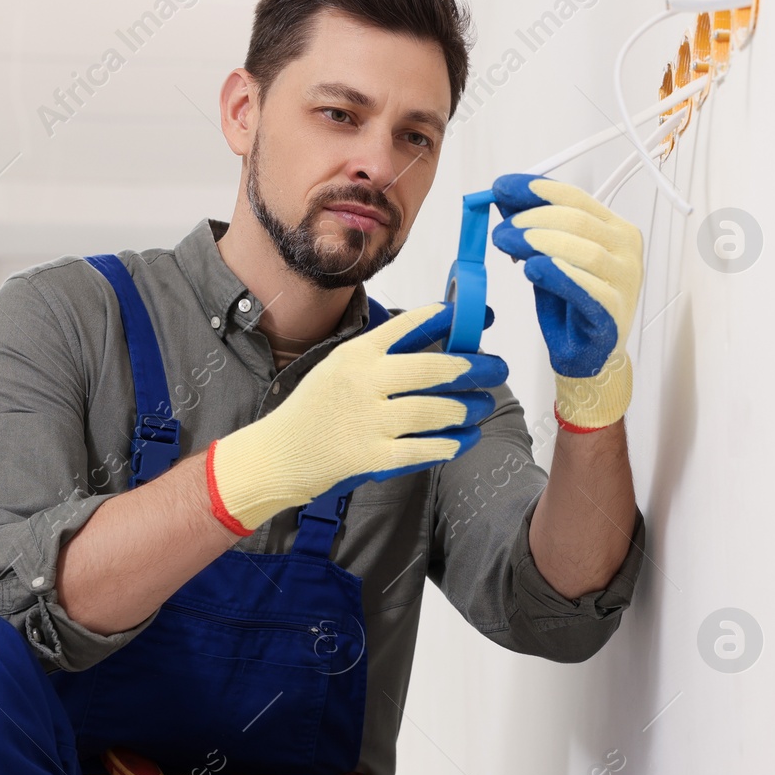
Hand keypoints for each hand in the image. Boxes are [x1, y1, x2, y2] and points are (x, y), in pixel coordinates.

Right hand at [206, 300, 505, 534]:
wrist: (278, 453)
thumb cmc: (316, 409)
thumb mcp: (340, 367)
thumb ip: (382, 354)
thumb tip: (437, 337)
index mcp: (356, 354)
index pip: (407, 326)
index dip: (446, 318)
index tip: (474, 316)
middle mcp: (362, 382)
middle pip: (430, 369)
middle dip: (472, 368)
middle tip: (497, 368)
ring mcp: (365, 421)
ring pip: (431, 411)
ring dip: (465, 409)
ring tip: (483, 406)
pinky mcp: (368, 458)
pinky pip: (420, 450)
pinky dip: (448, 445)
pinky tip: (465, 439)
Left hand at [489, 174, 643, 430]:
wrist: (588, 356)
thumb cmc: (570, 305)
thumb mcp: (547, 257)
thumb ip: (532, 227)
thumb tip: (502, 196)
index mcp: (614, 228)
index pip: (574, 197)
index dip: (536, 190)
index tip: (501, 188)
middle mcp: (626, 249)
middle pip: (577, 220)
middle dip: (532, 218)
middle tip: (501, 229)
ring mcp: (625, 280)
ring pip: (583, 249)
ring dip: (540, 242)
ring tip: (507, 244)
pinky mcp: (614, 310)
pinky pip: (586, 287)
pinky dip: (558, 274)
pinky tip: (533, 269)